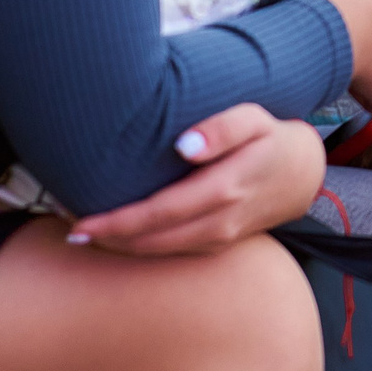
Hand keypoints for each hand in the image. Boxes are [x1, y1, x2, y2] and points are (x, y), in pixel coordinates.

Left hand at [68, 104, 322, 254]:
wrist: (304, 173)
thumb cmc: (272, 137)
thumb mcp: (254, 118)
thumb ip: (222, 128)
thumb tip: (183, 145)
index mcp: (224, 189)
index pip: (158, 213)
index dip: (116, 223)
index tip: (79, 223)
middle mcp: (220, 222)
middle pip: (152, 241)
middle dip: (107, 239)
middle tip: (67, 229)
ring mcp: (220, 238)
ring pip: (159, 252)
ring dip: (120, 246)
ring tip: (84, 234)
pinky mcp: (219, 244)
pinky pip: (172, 252)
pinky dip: (141, 247)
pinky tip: (119, 237)